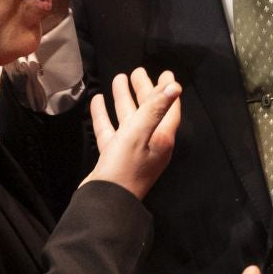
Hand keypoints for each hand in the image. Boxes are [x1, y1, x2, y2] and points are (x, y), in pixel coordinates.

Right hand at [85, 69, 180, 198]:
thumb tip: (175, 87)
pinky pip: (111, 131)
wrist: (105, 202)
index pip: (169, 109)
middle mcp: (149, 143)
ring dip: (124, 99)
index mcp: (161, 138)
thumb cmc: (124, 168)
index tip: (165, 73)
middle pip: (149, 111)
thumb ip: (155, 109)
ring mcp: (131, 151)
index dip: (168, 91)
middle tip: (137, 72)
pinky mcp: (114, 157)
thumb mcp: (140, 134)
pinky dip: (105, 116)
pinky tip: (97, 102)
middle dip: (144, 90)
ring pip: (129, 119)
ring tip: (118, 79)